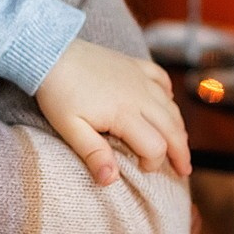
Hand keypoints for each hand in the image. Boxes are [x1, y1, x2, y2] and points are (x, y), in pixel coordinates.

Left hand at [35, 41, 191, 184]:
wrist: (50, 52)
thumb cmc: (58, 93)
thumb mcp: (70, 128)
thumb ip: (93, 154)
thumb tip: (111, 180)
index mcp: (124, 113)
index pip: (155, 146)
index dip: (154, 163)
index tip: (143, 170)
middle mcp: (139, 94)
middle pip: (172, 128)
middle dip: (180, 151)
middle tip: (184, 170)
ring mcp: (139, 77)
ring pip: (170, 106)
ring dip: (178, 127)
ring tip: (181, 144)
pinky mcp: (134, 65)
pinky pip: (161, 79)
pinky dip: (168, 95)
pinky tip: (167, 104)